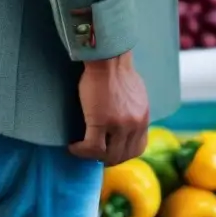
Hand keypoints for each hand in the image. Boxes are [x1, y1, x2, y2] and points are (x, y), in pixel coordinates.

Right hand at [69, 51, 149, 165]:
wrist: (108, 58)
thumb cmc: (116, 70)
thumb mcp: (134, 95)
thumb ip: (132, 112)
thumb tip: (125, 122)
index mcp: (143, 118)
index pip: (137, 149)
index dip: (121, 155)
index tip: (108, 152)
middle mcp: (134, 124)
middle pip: (121, 155)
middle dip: (104, 159)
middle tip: (90, 154)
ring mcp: (120, 124)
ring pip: (107, 155)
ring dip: (91, 156)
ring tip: (80, 149)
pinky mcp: (102, 121)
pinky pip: (92, 147)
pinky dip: (80, 151)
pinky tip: (73, 146)